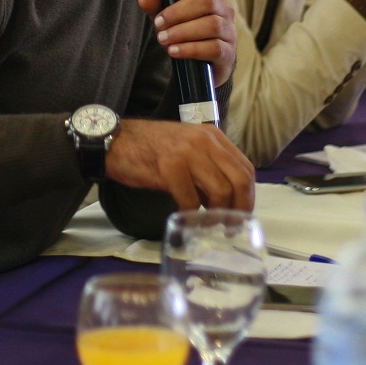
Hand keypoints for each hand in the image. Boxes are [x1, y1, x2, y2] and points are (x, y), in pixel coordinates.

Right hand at [105, 118, 254, 211]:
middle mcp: (206, 141)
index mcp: (213, 137)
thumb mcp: (188, 150)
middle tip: (230, 227)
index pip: (245, 168)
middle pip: (240, 179)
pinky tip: (186, 221)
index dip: (248, 196)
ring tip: (208, 225)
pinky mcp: (170, 167)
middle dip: (239, 209)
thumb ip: (209, 168)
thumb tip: (226, 200)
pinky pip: (190, 199)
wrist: (117, 141)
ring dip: (217, 215)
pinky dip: (191, 215)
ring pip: (220, 190)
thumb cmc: (151, 148)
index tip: (242, 215)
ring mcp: (188, 152)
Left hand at [137, 0, 236, 87]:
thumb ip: (157, 7)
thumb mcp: (169, 19)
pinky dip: (190, 49)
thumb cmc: (187, 34)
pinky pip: (213, 48)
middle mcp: (224, 8)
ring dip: (182, 31)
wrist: (201, 67)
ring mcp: (229, 31)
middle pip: (207, 0)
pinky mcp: (228, 53)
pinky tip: (174, 51)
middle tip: (159, 23)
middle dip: (178, 12)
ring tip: (163, 39)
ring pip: (211, 24)